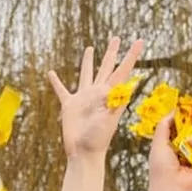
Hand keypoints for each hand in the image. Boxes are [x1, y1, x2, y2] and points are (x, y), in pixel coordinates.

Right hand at [48, 37, 144, 158]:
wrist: (84, 153)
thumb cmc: (99, 139)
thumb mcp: (110, 119)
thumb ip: (116, 102)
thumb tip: (125, 86)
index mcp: (110, 94)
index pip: (122, 70)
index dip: (131, 55)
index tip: (139, 41)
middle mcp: (98, 93)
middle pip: (106, 67)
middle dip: (112, 53)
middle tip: (117, 38)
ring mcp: (84, 98)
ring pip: (87, 74)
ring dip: (88, 61)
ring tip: (90, 48)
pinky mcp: (70, 106)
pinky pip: (62, 91)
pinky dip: (56, 82)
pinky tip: (52, 73)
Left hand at [147, 113, 191, 190]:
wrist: (171, 189)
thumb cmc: (160, 169)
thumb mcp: (158, 144)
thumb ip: (163, 127)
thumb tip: (172, 112)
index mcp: (169, 144)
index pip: (177, 126)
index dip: (181, 116)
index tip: (184, 106)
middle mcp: (181, 148)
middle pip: (191, 128)